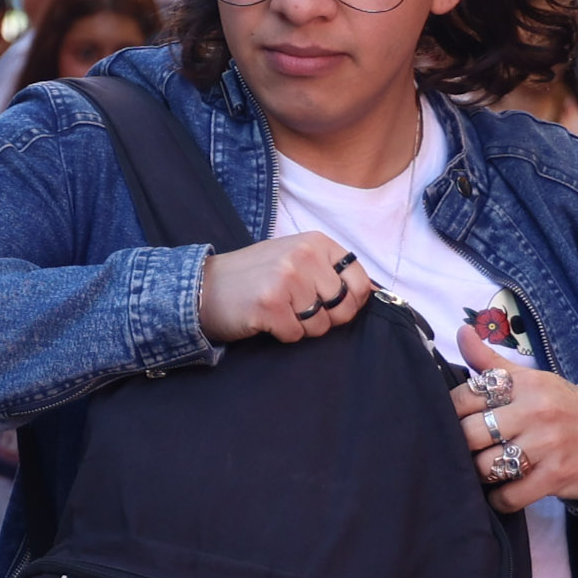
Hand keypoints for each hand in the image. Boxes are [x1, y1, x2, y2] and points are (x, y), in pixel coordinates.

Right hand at [198, 233, 365, 344]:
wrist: (203, 287)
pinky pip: (295, 334)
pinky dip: (281, 334)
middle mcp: (304, 255)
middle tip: (295, 309)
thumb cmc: (253, 277)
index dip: (350, 303)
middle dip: (323, 318)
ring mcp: (287, 278)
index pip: (360, 282)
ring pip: (320, 325)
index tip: (330, 306)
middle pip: (342, 308)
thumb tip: (375, 294)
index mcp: (316, 242)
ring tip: (277, 310)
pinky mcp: (270, 303)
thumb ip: (329, 271)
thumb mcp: (295, 259)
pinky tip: (263, 319)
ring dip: (300, 327)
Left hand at [454, 327, 577, 511]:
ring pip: (486, 467)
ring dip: (480, 475)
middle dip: (461, 448)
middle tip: (467, 452)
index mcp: (525, 384)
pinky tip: (503, 492)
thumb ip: (492, 362)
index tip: (454, 423)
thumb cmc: (566, 408)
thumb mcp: (533, 380)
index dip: (450, 414)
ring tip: (486, 471)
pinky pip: (510, 495)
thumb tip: (462, 332)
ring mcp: (547, 444)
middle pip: (470, 433)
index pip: (466, 397)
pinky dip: (500, 500)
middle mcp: (535, 410)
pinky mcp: (557, 475)